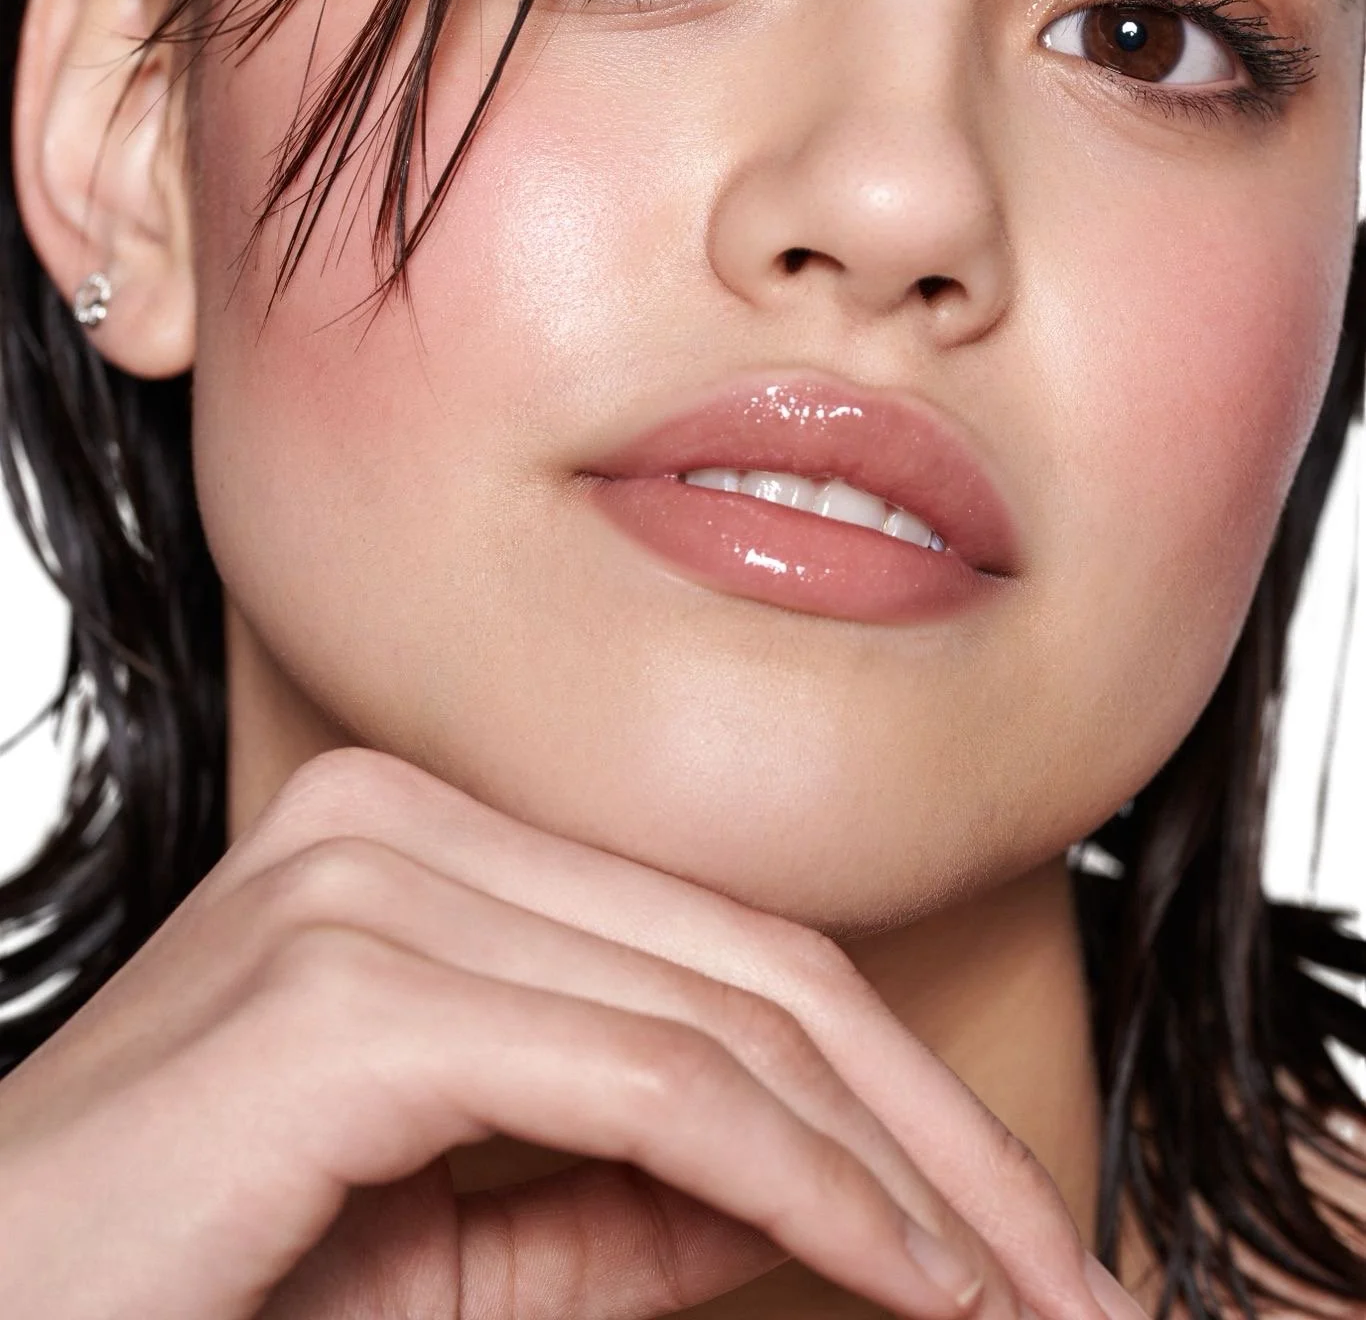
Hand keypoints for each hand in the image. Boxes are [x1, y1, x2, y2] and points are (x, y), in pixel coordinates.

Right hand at [0, 749, 1144, 1319]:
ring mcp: (366, 886)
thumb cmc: (186, 1292)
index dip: (886, 1086)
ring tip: (1016, 1302)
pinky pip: (649, 1089)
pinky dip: (805, 1190)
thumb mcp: (450, 1255)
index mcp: (408, 843)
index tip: (1007, 1237)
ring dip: (900, 1175)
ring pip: (722, 1019)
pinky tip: (905, 1280)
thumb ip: (627, 1204)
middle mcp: (390, 822)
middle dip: (934, 1132)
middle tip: (1071, 1286)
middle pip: (749, 960)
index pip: (713, 943)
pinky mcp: (347, 991)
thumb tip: (824, 1194)